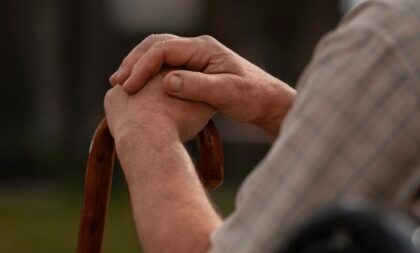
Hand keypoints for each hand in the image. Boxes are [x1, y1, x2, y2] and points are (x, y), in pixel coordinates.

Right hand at [109, 34, 295, 139]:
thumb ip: (199, 87)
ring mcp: (195, 58)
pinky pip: (165, 65)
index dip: (143, 66)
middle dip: (134, 62)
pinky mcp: (195, 69)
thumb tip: (168, 81)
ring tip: (122, 83)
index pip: (164, 49)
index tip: (129, 86)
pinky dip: (149, 74)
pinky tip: (141, 87)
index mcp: (204, 48)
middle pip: (156, 46)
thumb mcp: (227, 93)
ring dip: (139, 66)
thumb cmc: (251, 96)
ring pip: (158, 54)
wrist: (266, 101)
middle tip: (117, 82)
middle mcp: (197, 48)